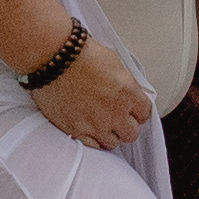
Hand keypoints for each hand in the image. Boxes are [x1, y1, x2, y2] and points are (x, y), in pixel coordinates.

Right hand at [31, 28, 155, 147]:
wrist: (54, 57)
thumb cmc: (80, 53)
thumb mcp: (113, 61)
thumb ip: (125, 82)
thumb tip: (128, 90)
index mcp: (128, 93)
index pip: (144, 113)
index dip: (138, 111)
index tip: (132, 110)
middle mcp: (114, 112)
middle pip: (131, 133)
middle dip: (126, 125)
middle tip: (118, 118)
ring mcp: (95, 124)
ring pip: (112, 143)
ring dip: (109, 134)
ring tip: (101, 123)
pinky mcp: (76, 130)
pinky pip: (92, 145)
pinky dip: (92, 139)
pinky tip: (88, 129)